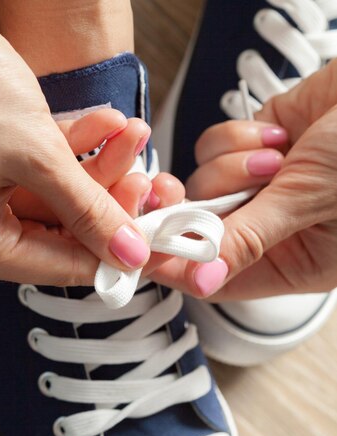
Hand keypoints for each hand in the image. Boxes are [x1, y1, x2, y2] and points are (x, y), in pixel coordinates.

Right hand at [0, 1, 150, 284]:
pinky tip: (104, 124)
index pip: (61, 268)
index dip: (112, 255)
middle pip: (64, 231)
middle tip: (142, 180)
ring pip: (60, 197)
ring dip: (99, 164)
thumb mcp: (35, 155)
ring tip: (128, 136)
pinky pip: (44, 169)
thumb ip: (88, 209)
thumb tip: (126, 252)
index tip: (150, 242)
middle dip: (108, 198)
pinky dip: (75, 146)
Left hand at [152, 59, 336, 299]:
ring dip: (229, 166)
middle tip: (174, 193)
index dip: (176, 264)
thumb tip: (200, 281)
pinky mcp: (253, 149)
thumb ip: (247, 239)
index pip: (216, 278)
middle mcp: (273, 230)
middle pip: (200, 232)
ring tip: (277, 155)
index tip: (146, 242)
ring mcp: (261, 188)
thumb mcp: (309, 202)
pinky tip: (276, 135)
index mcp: (293, 263)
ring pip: (202, 186)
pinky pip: (212, 149)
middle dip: (192, 209)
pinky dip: (235, 138)